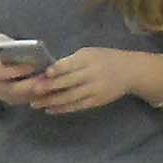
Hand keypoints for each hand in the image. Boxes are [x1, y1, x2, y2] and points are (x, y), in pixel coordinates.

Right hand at [0, 49, 51, 108]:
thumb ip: (5, 42)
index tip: (33, 65)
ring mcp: (4, 96)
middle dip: (31, 83)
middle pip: (14, 89)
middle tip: (48, 77)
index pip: (2, 73)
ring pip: (22, 97)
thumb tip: (23, 46)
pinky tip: (52, 85)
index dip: (17, 70)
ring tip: (53, 81)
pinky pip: (28, 99)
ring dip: (38, 90)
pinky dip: (40, 94)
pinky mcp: (15, 100)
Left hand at [28, 47, 156, 115]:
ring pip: (69, 97)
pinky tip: (49, 109)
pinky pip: (76, 106)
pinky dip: (61, 108)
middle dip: (48, 88)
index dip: (57, 70)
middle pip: (67, 82)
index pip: (70, 64)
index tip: (44, 74)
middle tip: (31, 92)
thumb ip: (71, 62)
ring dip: (50, 101)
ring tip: (35, 104)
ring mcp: (94, 89)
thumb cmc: (104, 59)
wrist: (130, 71)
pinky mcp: (96, 101)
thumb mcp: (90, 54)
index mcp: (89, 58)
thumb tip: (46, 72)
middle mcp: (92, 74)